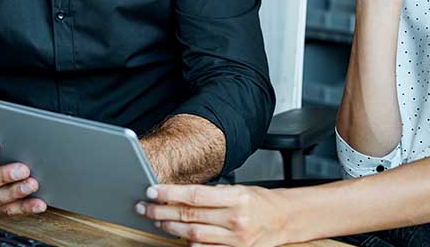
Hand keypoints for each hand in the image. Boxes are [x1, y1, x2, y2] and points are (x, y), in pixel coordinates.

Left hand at [138, 184, 289, 246]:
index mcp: (236, 197)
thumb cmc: (261, 202)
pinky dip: (189, 244)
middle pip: (189, 215)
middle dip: (162, 211)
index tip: (152, 191)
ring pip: (193, 235)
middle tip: (145, 207)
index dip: (170, 193)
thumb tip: (180, 194)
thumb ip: (212, 193)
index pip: (194, 195)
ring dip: (171, 228)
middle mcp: (235, 218)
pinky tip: (179, 237)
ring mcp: (235, 238)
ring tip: (158, 220)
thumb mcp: (239, 189)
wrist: (284, 220)